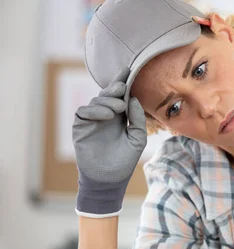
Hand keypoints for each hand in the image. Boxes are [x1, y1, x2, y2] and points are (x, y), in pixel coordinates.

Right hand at [72, 69, 146, 216]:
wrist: (110, 179)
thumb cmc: (124, 160)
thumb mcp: (137, 139)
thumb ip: (137, 119)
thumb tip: (134, 99)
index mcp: (119, 116)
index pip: (120, 95)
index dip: (122, 81)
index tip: (128, 68)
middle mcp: (105, 115)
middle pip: (108, 94)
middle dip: (115, 87)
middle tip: (123, 86)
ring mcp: (92, 120)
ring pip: (97, 100)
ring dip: (108, 101)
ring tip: (119, 107)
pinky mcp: (80, 127)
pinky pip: (84, 112)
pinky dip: (95, 110)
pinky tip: (107, 115)